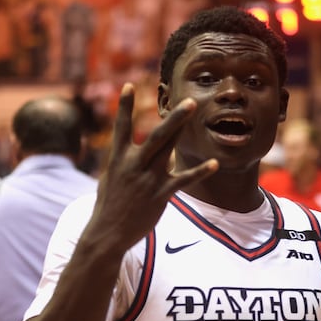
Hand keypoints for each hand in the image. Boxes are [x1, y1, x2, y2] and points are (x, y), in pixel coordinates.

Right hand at [87, 84, 217, 249]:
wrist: (106, 233)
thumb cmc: (109, 205)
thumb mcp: (110, 178)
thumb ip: (123, 161)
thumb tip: (129, 149)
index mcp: (118, 159)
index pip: (121, 128)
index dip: (124, 107)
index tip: (128, 86)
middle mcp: (133, 165)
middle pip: (155, 136)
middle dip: (173, 118)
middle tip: (188, 101)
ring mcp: (147, 179)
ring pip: (168, 149)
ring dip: (182, 129)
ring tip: (194, 112)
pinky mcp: (159, 194)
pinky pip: (183, 180)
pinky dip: (199, 171)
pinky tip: (214, 163)